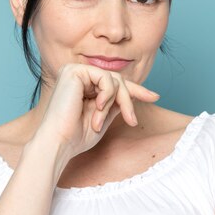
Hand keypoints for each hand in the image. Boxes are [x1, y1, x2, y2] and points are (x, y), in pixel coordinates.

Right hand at [35, 63, 159, 159]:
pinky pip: (106, 78)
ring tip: (100, 121)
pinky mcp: (74, 70)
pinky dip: (107, 94)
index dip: (135, 90)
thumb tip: (136, 93)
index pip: (114, 84)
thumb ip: (116, 103)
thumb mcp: (104, 117)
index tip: (155, 97)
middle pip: (117, 80)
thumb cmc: (76, 136)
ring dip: (116, 102)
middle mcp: (77, 75)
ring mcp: (75, 71)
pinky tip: (97, 107)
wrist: (58, 143)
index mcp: (82, 85)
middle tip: (131, 120)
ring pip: (114, 79)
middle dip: (128, 100)